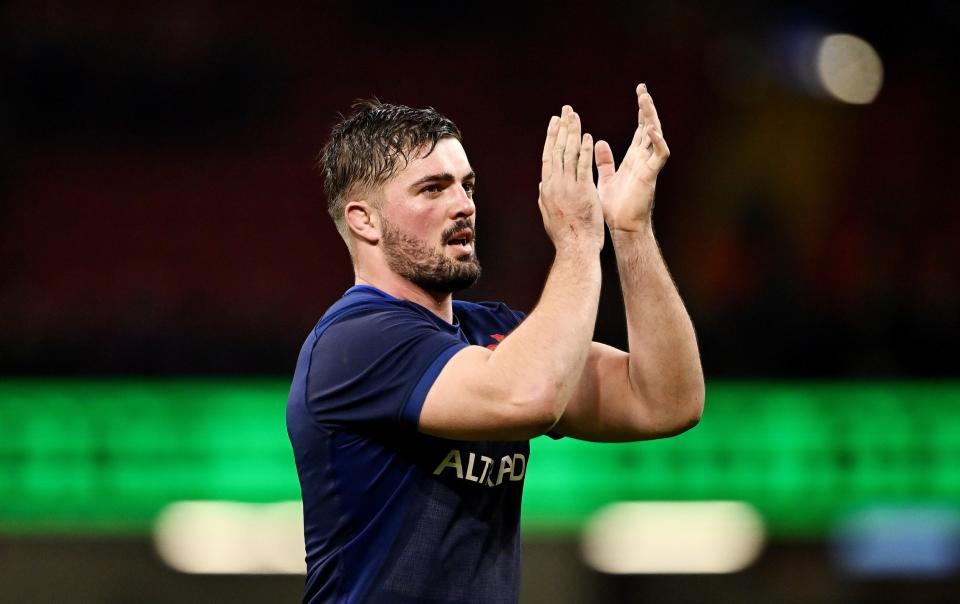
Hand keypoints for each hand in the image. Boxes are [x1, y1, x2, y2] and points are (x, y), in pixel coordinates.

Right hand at [538, 105, 603, 252]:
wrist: (575, 249)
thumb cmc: (565, 236)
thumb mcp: (548, 216)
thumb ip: (544, 199)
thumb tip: (542, 186)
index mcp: (546, 189)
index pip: (548, 157)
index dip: (551, 138)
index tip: (555, 123)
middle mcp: (554, 184)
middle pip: (557, 150)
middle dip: (561, 128)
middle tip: (565, 111)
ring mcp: (568, 187)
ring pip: (569, 154)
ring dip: (572, 133)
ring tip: (575, 117)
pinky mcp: (583, 191)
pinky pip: (583, 166)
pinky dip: (585, 150)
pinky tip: (588, 137)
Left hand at [594, 84, 669, 232]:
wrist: (621, 228)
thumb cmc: (614, 208)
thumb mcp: (606, 179)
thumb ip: (605, 161)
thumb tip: (598, 142)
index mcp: (633, 159)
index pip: (640, 130)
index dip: (641, 112)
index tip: (639, 92)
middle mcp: (643, 159)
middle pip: (649, 127)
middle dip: (647, 108)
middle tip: (643, 89)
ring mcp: (648, 166)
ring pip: (655, 136)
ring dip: (651, 118)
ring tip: (645, 101)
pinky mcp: (650, 176)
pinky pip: (659, 155)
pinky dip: (657, 142)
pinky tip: (650, 130)